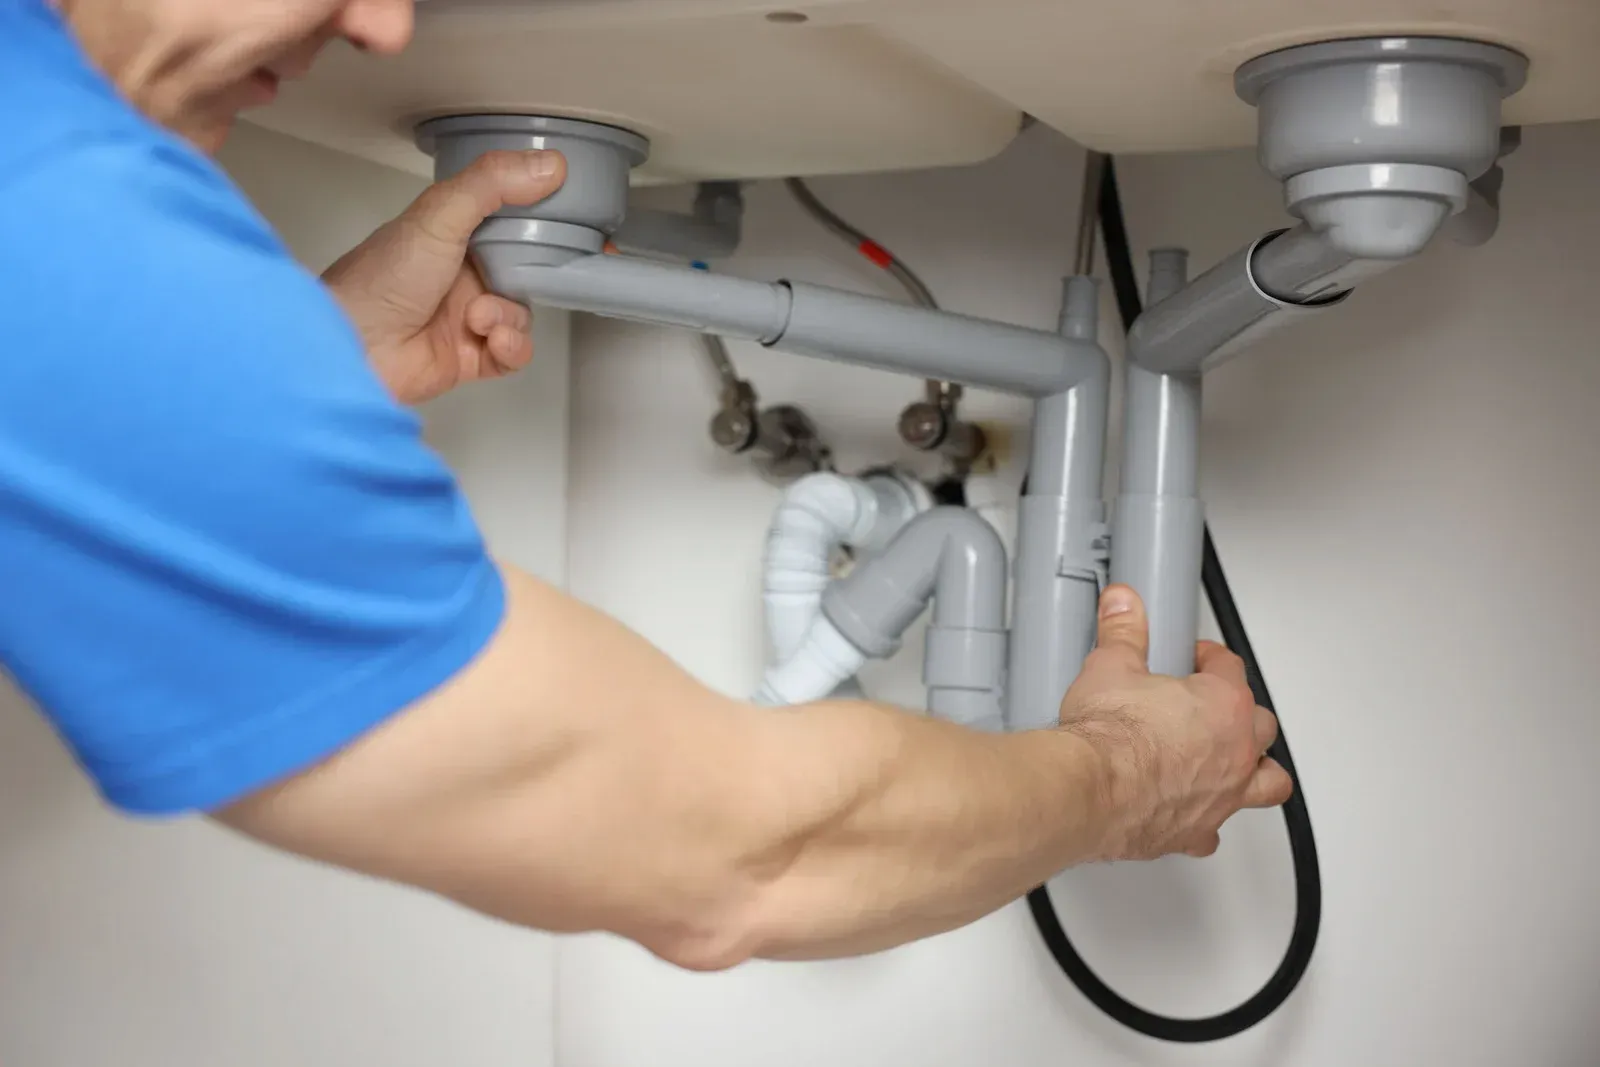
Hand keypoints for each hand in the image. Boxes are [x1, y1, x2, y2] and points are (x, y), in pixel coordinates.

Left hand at [322, 150, 567, 405]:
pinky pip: (514, 354)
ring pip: (523, 313)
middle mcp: (461, 273)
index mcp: (452, 233)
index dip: (545, 217)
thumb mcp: (439, 215)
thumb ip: (492, 184)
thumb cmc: (381, 277)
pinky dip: (510, 346)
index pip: (510, 217)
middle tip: (567, 270)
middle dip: (545, 273)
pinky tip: (488, 338)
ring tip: (479, 318)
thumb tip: (549, 164)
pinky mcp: (471, 358)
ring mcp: (466, 317)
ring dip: (510, 315)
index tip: (580, 217)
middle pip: (527, 269)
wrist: (354, 347)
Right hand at [1059, 585, 1293, 860]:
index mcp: (1223, 705)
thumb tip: (1124, 605)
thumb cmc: (1108, 737)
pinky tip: (1193, 816)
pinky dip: (1208, 822)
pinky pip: (1214, 831)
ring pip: (1266, 782)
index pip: (1230, 668)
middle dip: (1241, 712)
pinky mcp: (1194, 831)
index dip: (1210, 658)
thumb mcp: (1110, 667)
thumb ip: (1123, 633)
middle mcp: (1234, 753)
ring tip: (1239, 763)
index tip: (1193, 657)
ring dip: (1257, 772)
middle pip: (1260, 724)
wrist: (1089, 789)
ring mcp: (1221, 796)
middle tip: (1211, 705)